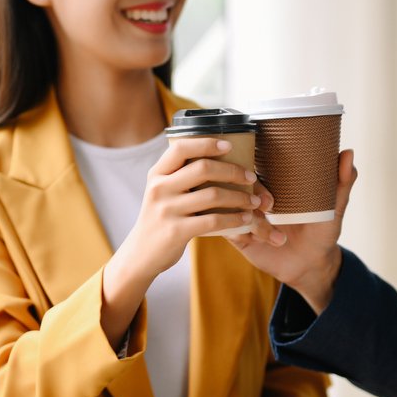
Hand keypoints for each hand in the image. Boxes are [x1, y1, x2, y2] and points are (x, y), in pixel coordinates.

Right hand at [111, 137, 259, 282]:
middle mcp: (159, 188)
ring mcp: (166, 209)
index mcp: (157, 173)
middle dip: (233, 171)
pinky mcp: (176, 231)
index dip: (207, 143)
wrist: (142, 253)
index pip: (181, 148)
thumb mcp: (161, 191)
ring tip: (254, 201)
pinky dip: (234, 219)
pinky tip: (245, 219)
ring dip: (240, 197)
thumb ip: (179, 175)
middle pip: (203, 168)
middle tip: (251, 177)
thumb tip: (216, 157)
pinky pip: (213, 221)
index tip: (229, 145)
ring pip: (213, 195)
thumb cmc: (161, 218)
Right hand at [229, 149, 356, 312]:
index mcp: (272, 184)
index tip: (266, 173)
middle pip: (238, 184)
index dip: (253, 165)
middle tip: (271, 205)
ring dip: (251, 218)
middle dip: (252, 192)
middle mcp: (254, 197)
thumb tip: (349, 152)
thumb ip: (341, 182)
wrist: (313, 265)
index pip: (252, 165)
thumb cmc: (322, 231)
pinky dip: (240, 232)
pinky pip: (227, 229)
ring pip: (232, 208)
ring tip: (274, 233)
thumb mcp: (333, 207)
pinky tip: (260, 240)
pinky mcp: (239, 238)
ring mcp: (245, 216)